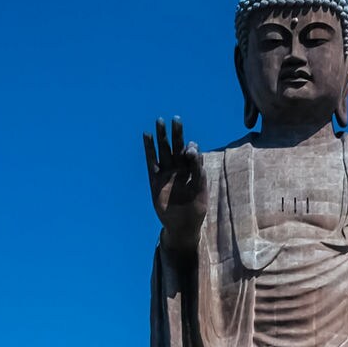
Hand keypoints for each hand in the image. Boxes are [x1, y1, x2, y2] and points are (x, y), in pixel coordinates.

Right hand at [143, 116, 207, 246]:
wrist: (183, 227)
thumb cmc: (195, 211)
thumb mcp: (200, 193)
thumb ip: (199, 174)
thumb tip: (195, 154)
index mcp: (192, 172)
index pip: (191, 155)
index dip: (191, 150)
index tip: (190, 151)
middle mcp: (179, 170)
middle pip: (177, 148)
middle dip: (177, 134)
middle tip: (176, 119)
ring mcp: (167, 174)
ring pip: (163, 151)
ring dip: (162, 137)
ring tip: (159, 121)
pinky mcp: (155, 180)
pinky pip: (151, 162)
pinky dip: (149, 149)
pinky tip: (147, 135)